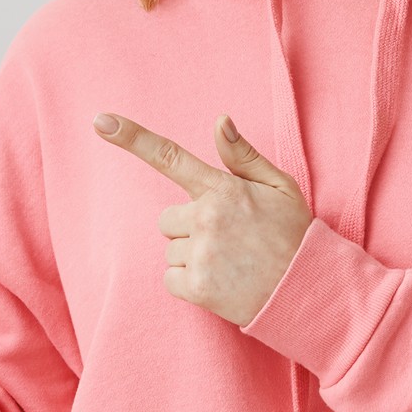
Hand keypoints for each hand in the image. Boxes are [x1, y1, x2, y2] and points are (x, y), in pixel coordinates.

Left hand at [93, 110, 313, 326]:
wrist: (309, 291)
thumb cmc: (294, 235)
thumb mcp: (279, 187)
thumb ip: (243, 156)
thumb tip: (219, 121)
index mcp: (222, 189)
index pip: (170, 157)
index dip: (133, 138)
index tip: (102, 121)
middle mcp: (206, 218)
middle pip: (167, 219)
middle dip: (188, 228)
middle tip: (227, 240)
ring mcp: (200, 254)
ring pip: (170, 250)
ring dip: (192, 256)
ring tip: (231, 263)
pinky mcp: (196, 287)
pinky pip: (170, 279)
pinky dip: (188, 283)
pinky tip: (221, 282)